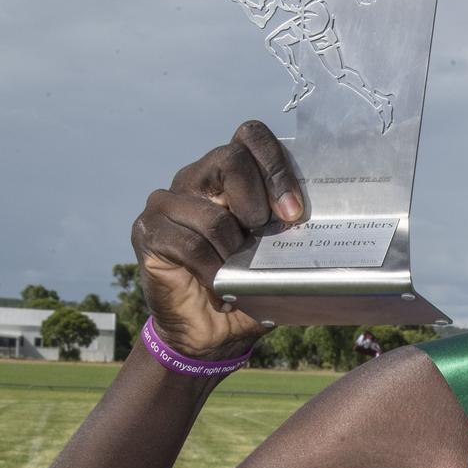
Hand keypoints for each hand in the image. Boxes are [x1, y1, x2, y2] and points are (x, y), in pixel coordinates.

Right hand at [130, 121, 302, 359]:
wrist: (209, 332)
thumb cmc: (247, 285)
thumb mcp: (277, 254)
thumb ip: (290, 230)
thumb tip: (319, 221)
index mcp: (229, 173)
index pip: (251, 136)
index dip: (275, 166)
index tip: (291, 212)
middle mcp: (196, 178)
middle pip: (229, 158)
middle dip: (257, 199)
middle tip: (264, 234)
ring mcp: (166, 203)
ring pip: (211, 213)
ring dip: (233, 249)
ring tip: (234, 268)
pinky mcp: (148, 232)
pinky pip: (188, 244)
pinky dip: (210, 269)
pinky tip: (216, 283)